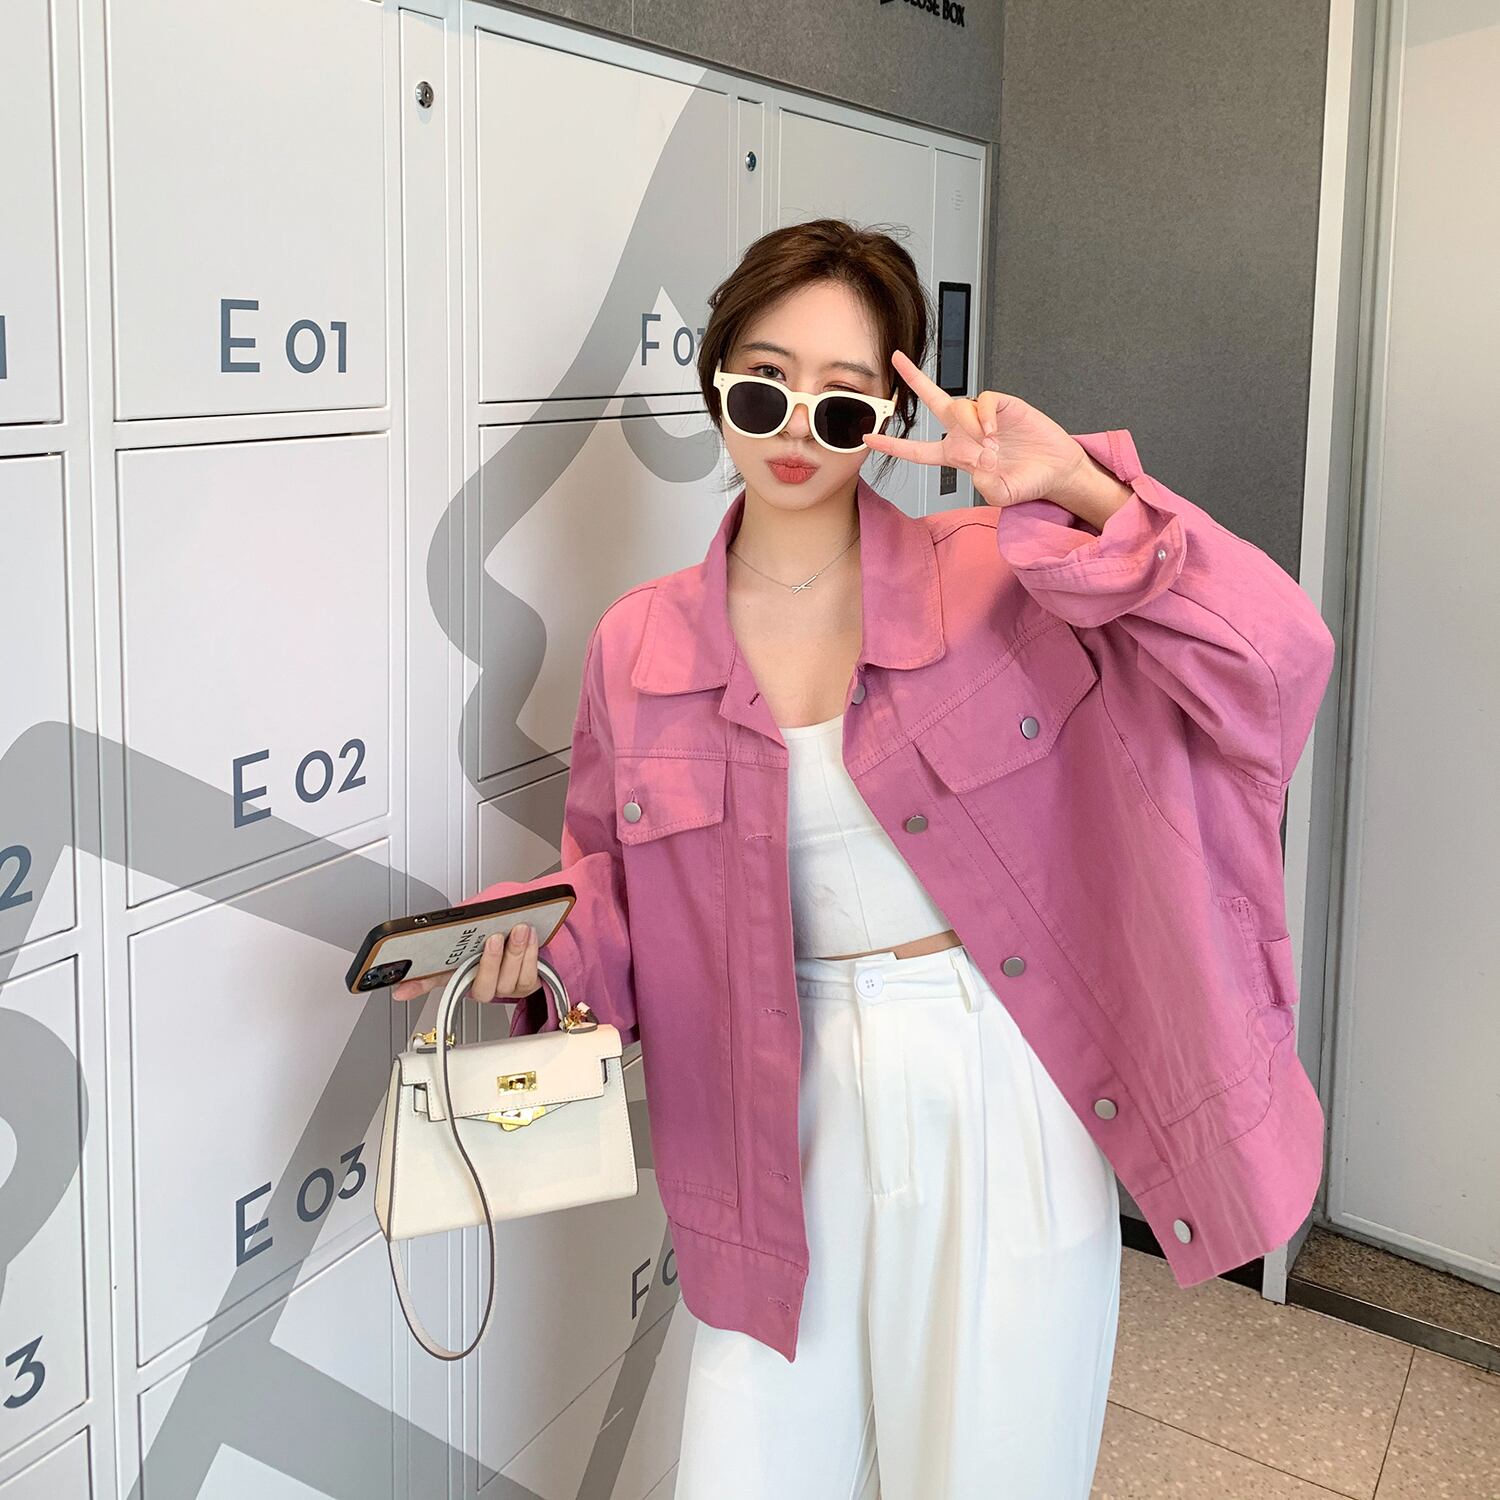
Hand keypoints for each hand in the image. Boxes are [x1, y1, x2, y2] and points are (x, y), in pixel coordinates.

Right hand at [389, 924, 540, 1004]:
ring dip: (515, 952)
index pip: (432, 980)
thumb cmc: (499, 923)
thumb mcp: (476, 917)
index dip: (416, 987)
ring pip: (507, 980)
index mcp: (459, 967)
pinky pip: (528, 976)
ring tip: (519, 929)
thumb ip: (461, 921)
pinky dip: (530, 954)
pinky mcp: (525, 985)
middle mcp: (479, 982)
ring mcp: (502, 987)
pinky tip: (530, 937)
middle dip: (490, 961)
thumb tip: (448, 921)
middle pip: (481, 986)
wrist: (528, 925)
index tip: (401, 990)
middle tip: (495, 938)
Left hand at [861, 349, 1094, 510]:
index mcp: (957, 455)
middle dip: (914, 379)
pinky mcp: (1003, 405)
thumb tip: (979, 463)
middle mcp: (965, 432)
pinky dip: (984, 414)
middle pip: (932, 401)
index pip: (917, 451)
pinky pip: (983, 400)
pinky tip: (994, 430)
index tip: (868, 438)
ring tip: (991, 444)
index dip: (892, 445)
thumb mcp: (1002, 495)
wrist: (1057, 469)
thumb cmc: (1026, 482)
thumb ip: (987, 486)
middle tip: (896, 358)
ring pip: (958, 404)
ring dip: (969, 423)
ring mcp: (983, 416)